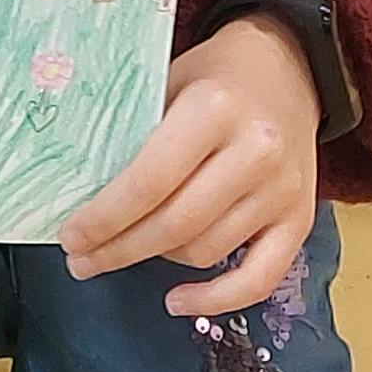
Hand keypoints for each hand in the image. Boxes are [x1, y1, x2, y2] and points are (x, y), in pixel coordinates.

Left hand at [57, 11, 320, 313]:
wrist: (288, 70)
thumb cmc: (215, 77)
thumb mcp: (168, 82)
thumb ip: (135, 134)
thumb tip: (82, 195)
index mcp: (214, 109)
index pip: (151, 180)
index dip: (105, 218)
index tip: (71, 237)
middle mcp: (255, 152)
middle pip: (176, 224)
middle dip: (119, 249)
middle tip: (81, 260)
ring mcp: (282, 190)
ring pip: (206, 251)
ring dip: (156, 262)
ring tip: (123, 253)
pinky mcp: (300, 220)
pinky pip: (258, 280)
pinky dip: (216, 300)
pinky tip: (178, 301)